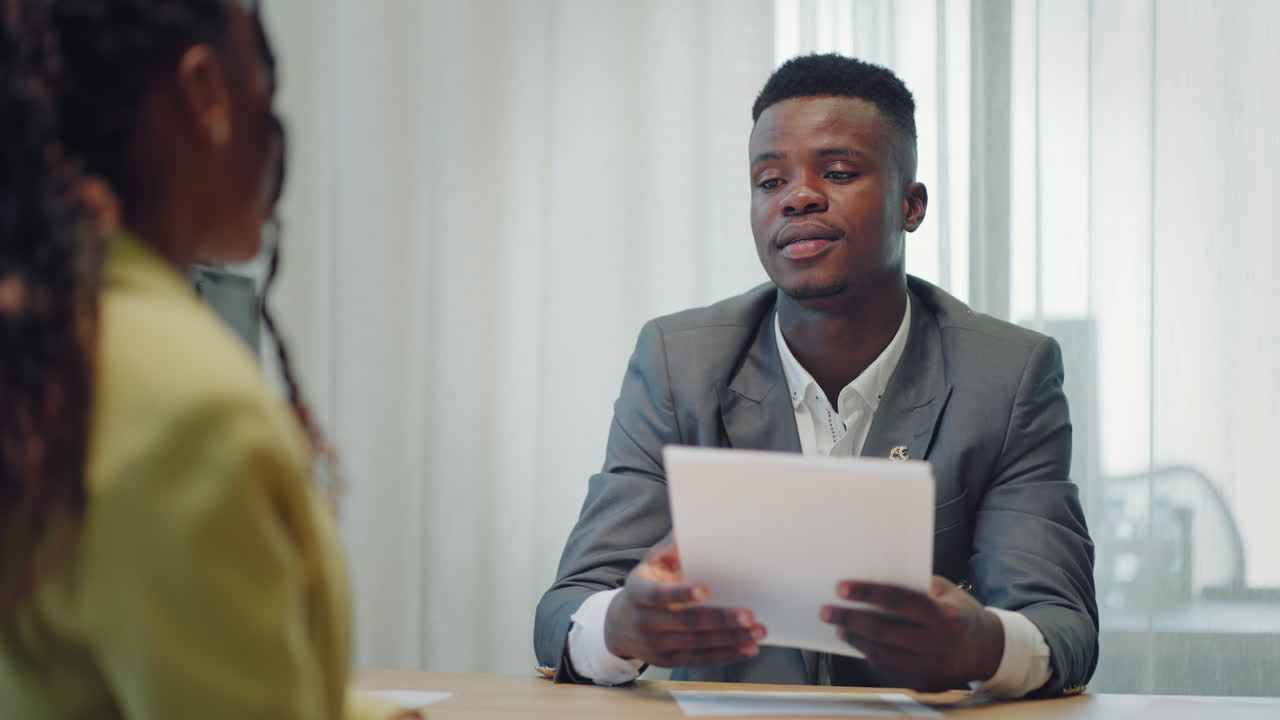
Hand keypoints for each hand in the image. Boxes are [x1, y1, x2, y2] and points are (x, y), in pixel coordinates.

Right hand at [604, 536, 766, 667]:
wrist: (619, 625)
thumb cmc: (645, 585)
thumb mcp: (650, 564)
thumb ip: (669, 549)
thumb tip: (684, 532)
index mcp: (639, 592)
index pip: (659, 595)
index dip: (681, 594)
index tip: (706, 590)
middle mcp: (645, 621)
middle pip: (686, 622)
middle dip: (719, 619)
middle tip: (748, 615)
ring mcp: (656, 645)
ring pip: (697, 644)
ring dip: (730, 639)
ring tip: (757, 631)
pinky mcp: (669, 661)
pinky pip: (700, 660)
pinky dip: (726, 655)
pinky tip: (747, 648)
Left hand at [820, 576, 1003, 690]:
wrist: (989, 652)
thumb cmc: (963, 615)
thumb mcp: (947, 592)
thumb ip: (916, 585)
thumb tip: (876, 576)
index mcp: (943, 617)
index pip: (898, 602)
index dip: (867, 593)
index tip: (842, 588)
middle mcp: (936, 645)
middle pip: (883, 631)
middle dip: (850, 618)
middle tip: (827, 611)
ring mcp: (929, 668)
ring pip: (881, 654)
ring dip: (855, 639)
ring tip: (839, 625)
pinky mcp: (923, 683)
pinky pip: (888, 669)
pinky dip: (870, 654)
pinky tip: (858, 641)